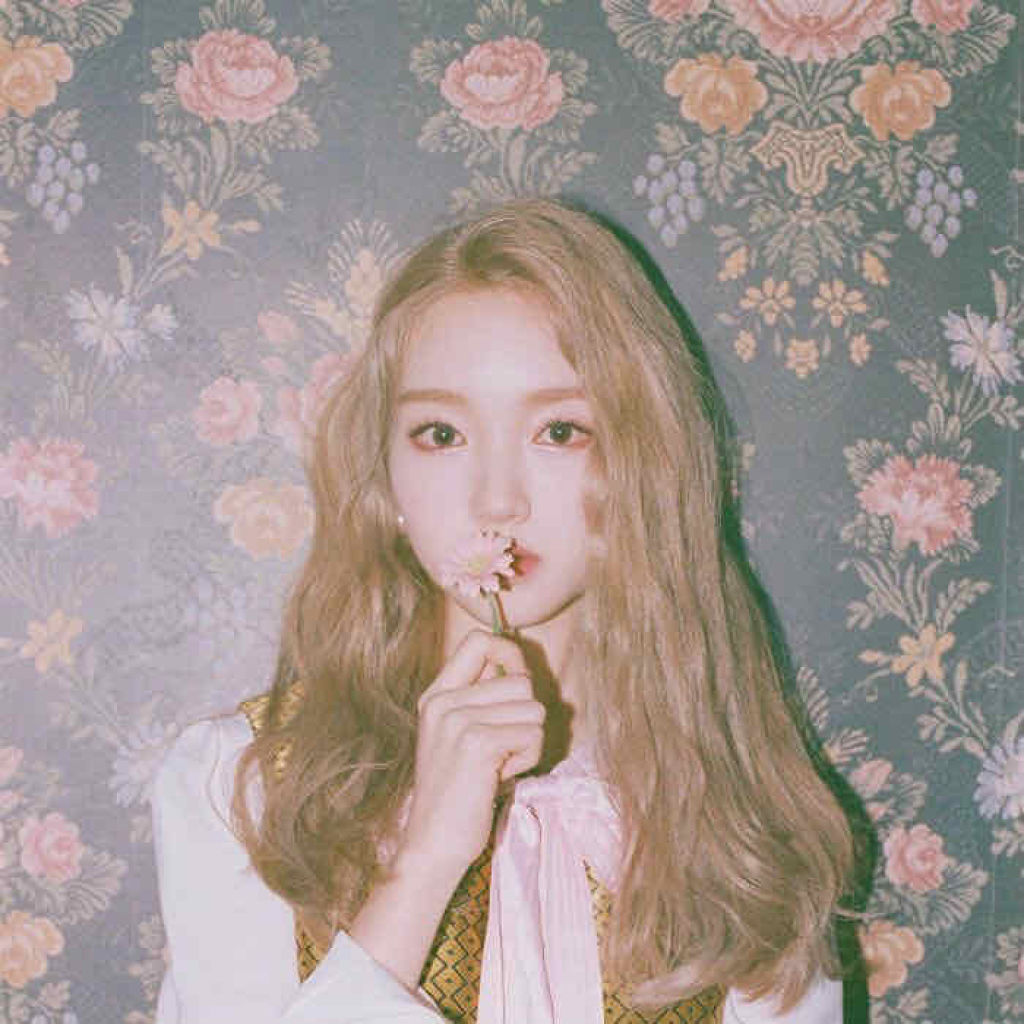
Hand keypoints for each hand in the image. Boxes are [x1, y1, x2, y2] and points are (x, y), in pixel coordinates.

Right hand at [396, 628, 545, 883]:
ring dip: (529, 740)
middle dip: (526, 715)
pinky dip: (528, 759)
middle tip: (503, 748)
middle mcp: (444, 701)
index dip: (510, 654)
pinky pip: (533, 734)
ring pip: (534, 708)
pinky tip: (501, 777)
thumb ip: (479, 698)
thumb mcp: (454, 735)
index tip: (516, 683)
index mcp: (436, 695)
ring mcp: (458, 720)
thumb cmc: (455, 793)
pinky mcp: (478, 743)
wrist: (431, 843)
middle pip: (521, 680)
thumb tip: (518, 665)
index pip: (480, 640)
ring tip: (501, 764)